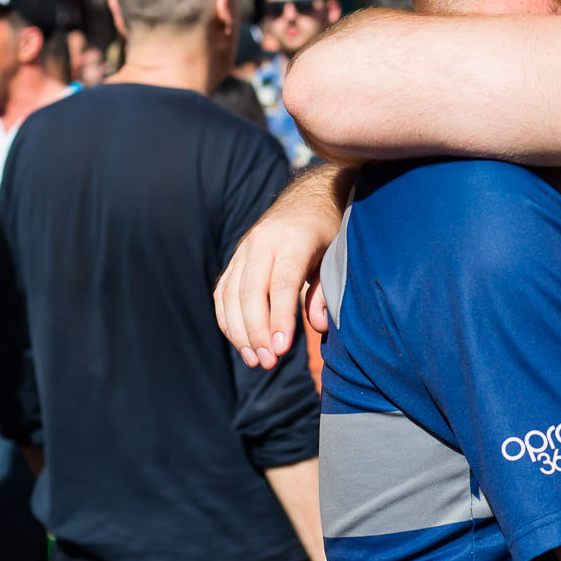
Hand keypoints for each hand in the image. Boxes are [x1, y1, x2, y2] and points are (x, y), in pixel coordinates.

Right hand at [214, 168, 346, 367]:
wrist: (311, 198)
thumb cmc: (330, 231)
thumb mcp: (338, 255)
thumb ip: (326, 291)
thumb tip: (317, 326)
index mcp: (293, 238)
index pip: (282, 284)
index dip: (280, 319)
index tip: (282, 349)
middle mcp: (263, 241)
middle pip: (251, 292)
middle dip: (257, 332)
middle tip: (268, 362)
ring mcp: (245, 248)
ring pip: (230, 294)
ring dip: (239, 332)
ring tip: (255, 360)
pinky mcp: (236, 258)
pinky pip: (222, 292)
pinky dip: (228, 320)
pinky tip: (240, 343)